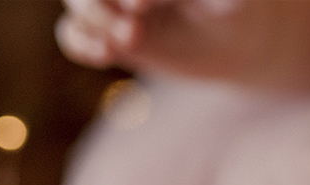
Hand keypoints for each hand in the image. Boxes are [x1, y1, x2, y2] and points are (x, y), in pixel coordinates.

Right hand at [57, 0, 234, 68]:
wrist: (237, 43)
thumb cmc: (234, 5)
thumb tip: (136, 1)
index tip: (142, 5)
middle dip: (96, 2)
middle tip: (137, 20)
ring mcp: (110, 3)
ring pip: (76, 2)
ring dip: (92, 18)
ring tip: (131, 38)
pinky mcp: (109, 35)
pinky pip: (72, 35)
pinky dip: (80, 43)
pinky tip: (106, 54)